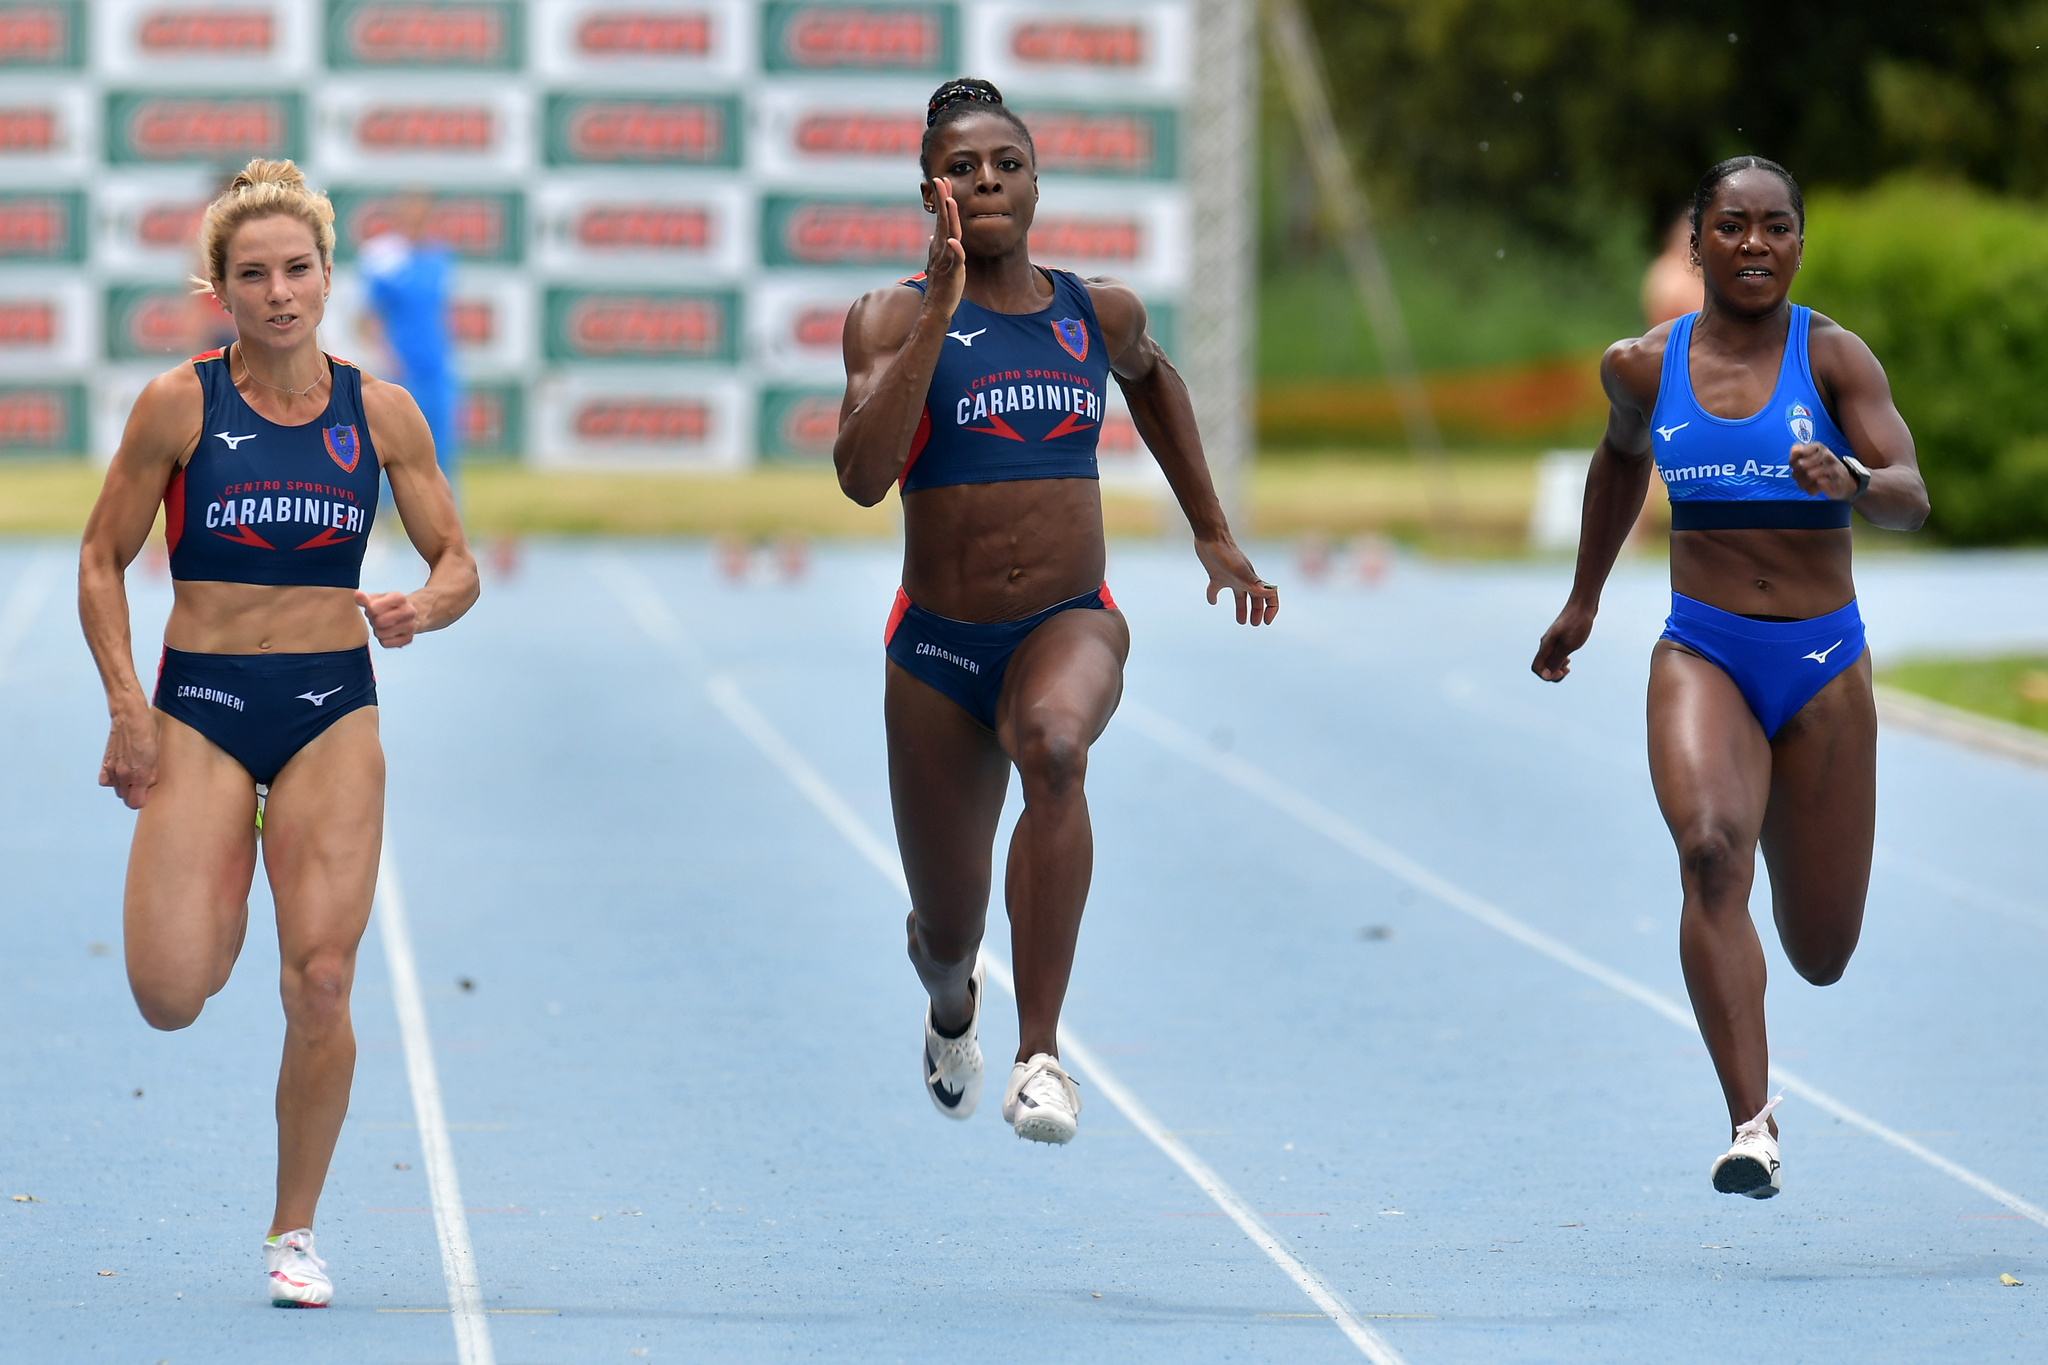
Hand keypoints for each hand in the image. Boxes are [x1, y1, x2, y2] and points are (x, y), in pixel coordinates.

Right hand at [100, 702, 158, 809]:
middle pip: (126, 798)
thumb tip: (148, 787)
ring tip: (134, 772)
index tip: (148, 790)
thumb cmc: (147, 733)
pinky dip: (113, 779)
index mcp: (138, 775)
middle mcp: (122, 775)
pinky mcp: (105, 762)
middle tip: (143, 779)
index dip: (143, 798)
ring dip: (125, 786)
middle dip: (136, 792)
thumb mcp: (157, 756)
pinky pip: (106, 781)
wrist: (130, 716)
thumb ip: (152, 775)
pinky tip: (121, 771)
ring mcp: (112, 769)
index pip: (135, 803)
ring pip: (117, 790)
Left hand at [356, 589, 417, 647]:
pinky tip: (387, 633)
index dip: (369, 610)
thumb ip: (365, 598)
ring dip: (377, 631)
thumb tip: (357, 595)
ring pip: (381, 634)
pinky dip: (383, 640)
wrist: (407, 614)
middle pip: (378, 622)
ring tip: (382, 625)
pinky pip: (385, 643)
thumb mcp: (377, 598)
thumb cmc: (388, 606)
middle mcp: (409, 611)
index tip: (373, 608)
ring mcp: (410, 626)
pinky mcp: (408, 639)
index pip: (374, 608)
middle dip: (374, 621)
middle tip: (377, 618)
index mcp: (400, 598)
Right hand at [920, 176, 965, 321]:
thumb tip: (932, 237)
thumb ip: (937, 248)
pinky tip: (954, 241)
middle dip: (942, 200)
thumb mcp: (939, 263)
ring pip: (948, 235)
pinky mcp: (952, 273)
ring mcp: (945, 260)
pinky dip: (954, 250)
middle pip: (943, 220)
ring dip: (949, 219)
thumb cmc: (942, 286)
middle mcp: (940, 249)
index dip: (942, 200)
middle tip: (941, 180)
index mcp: (940, 245)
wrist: (936, 308)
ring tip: (949, 202)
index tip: (942, 181)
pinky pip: (954, 260)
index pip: (942, 218)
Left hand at [1196, 536, 1278, 625]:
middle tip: (1253, 624)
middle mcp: (1244, 579)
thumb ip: (1254, 582)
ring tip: (1241, 621)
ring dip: (1242, 608)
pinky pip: (1216, 588)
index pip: (1270, 597)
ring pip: (1240, 596)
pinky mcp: (1216, 574)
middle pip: (1255, 598)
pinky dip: (1214, 596)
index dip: (1271, 609)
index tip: (1265, 621)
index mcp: (1252, 580)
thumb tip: (1272, 591)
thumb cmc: (1225, 553)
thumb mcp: (1240, 571)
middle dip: (1257, 612)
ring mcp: (1230, 576)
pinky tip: (1213, 602)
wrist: (1210, 536)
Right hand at [1532, 602, 1594, 681]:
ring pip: (1549, 659)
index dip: (1547, 675)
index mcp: (1546, 646)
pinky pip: (1554, 653)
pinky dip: (1561, 659)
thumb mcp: (1568, 645)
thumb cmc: (1577, 623)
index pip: (1537, 668)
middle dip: (1553, 672)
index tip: (1563, 671)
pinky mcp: (1559, 637)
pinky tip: (1570, 656)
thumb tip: (1546, 676)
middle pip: (1542, 665)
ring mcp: (1552, 640)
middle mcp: (1546, 644)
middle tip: (1567, 670)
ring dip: (1557, 666)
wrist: (1583, 605)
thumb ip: (1556, 661)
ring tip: (1569, 664)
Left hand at [1789, 442, 1856, 499]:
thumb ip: (1800, 453)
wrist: (1845, 482)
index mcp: (1819, 448)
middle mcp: (1827, 455)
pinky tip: (1814, 489)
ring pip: (1808, 475)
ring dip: (1802, 484)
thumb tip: (1793, 450)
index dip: (1792, 462)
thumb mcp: (1812, 457)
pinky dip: (1811, 490)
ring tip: (1805, 485)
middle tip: (1799, 478)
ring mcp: (1833, 468)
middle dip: (1796, 475)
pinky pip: (1817, 485)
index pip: (1798, 453)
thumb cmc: (1823, 469)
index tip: (1795, 467)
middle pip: (1801, 465)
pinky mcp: (1836, 481)